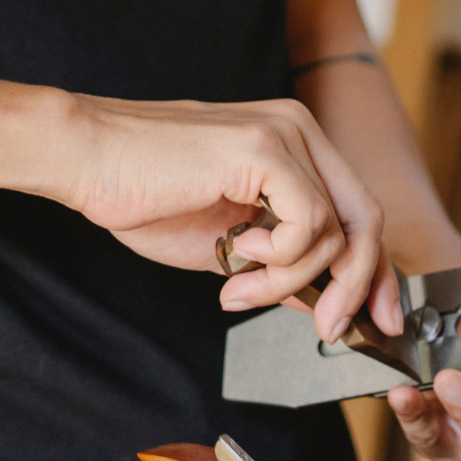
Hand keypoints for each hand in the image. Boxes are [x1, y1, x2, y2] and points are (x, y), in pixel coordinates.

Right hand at [57, 94, 401, 342]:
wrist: (86, 162)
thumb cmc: (142, 197)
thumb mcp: (227, 246)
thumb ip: (279, 264)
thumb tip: (321, 301)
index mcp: (293, 147)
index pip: (358, 213)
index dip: (374, 273)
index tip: (372, 321)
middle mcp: (299, 131)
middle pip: (367, 220)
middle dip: (357, 287)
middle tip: (330, 329)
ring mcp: (286, 135)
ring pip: (335, 233)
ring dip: (289, 281)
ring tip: (238, 286)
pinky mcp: (267, 148)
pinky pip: (310, 225)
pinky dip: (279, 259)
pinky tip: (235, 254)